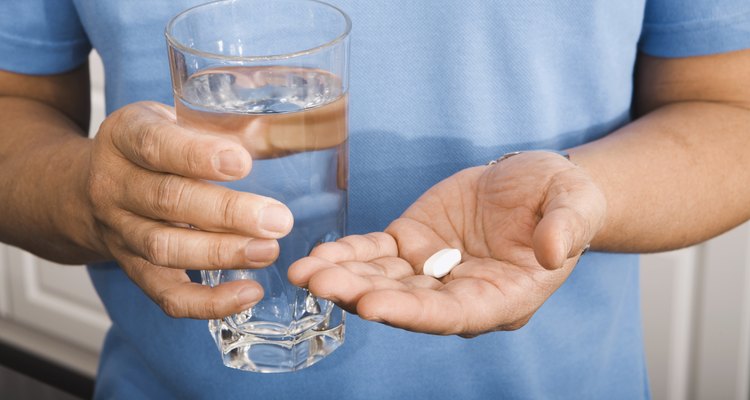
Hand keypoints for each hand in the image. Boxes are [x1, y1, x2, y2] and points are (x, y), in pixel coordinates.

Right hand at [84, 102, 292, 318]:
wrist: (84, 189)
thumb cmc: (153, 148)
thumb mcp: (175, 119)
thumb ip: (226, 126)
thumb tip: (295, 131)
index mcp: (124, 136)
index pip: (155, 144)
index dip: (198, 156)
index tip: (243, 162)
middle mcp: (114, 185)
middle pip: (167, 201)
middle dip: (227, 213)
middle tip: (277, 219)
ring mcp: (120, 232)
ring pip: (165, 249)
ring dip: (221, 253)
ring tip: (269, 251)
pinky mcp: (133, 270)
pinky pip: (166, 294)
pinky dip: (208, 301)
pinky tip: (249, 293)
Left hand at [289, 151, 605, 335]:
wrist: (535, 181)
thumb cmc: (562, 197)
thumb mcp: (574, 202)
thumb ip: (567, 226)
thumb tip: (555, 252)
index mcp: (502, 296)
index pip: (453, 314)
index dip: (413, 313)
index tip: (372, 305)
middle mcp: (460, 292)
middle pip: (406, 303)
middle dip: (361, 295)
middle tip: (320, 286)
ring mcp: (432, 270)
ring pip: (382, 280)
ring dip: (343, 277)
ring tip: (303, 273)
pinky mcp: (411, 243)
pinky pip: (375, 253)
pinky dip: (347, 254)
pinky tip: (318, 256)